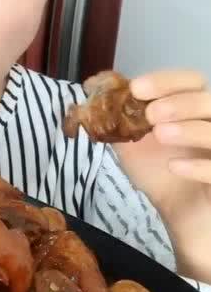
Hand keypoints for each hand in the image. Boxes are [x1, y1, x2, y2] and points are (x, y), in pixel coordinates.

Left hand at [113, 70, 210, 281]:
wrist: (178, 210)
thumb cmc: (160, 171)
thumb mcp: (133, 141)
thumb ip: (118, 117)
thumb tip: (92, 90)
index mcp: (194, 107)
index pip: (191, 81)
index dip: (165, 81)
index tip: (136, 88)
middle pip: (210, 100)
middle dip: (179, 103)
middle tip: (150, 114)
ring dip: (188, 129)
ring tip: (160, 134)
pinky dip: (198, 166)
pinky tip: (174, 166)